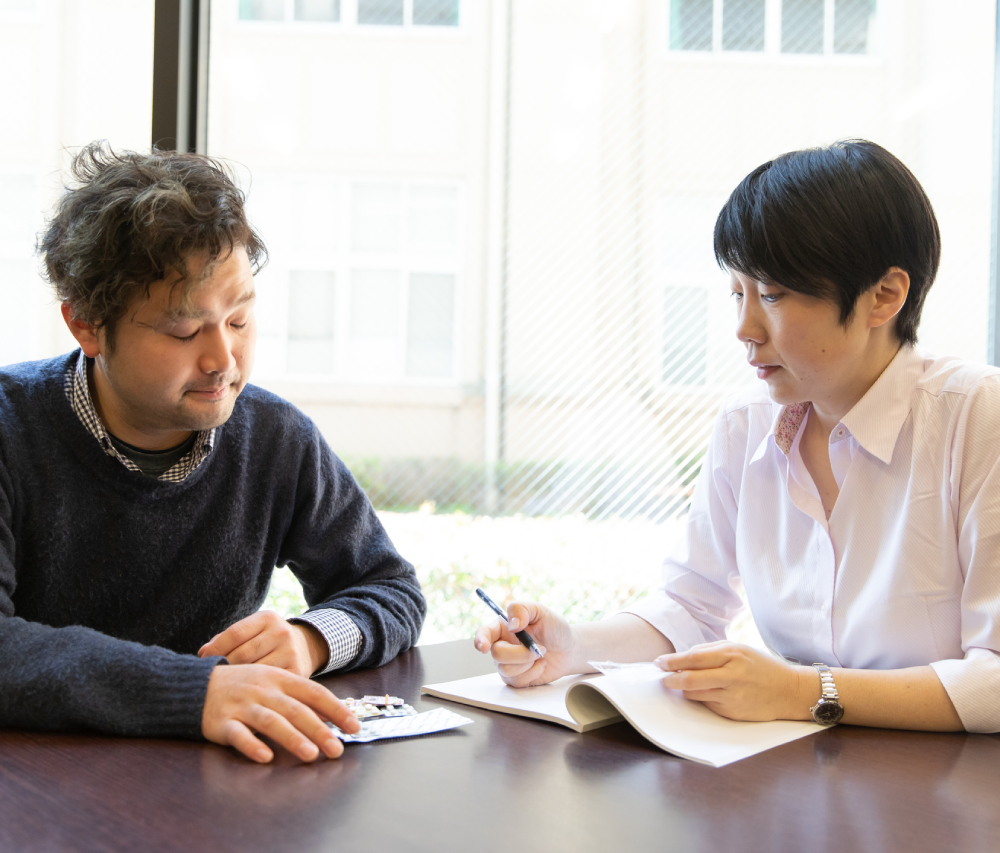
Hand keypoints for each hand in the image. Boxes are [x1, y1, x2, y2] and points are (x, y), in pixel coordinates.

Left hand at [198, 611, 328, 677]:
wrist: (306, 646)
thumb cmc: (267, 640)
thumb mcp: (253, 630)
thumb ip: (227, 638)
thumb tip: (202, 653)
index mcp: (267, 618)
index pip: (235, 633)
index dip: (215, 648)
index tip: (202, 659)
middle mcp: (281, 632)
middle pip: (243, 654)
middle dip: (225, 667)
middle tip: (214, 677)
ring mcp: (290, 652)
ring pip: (254, 671)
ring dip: (237, 681)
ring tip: (225, 686)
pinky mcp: (296, 672)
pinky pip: (268, 684)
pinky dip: (254, 690)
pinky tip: (244, 693)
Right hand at [202, 663, 359, 762]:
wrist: (196, 684)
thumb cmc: (243, 685)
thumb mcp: (272, 681)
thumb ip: (298, 697)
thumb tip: (331, 716)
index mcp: (280, 679)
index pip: (314, 692)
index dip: (335, 709)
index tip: (354, 726)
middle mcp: (263, 690)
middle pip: (296, 710)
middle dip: (319, 730)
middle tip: (337, 749)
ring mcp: (242, 705)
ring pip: (271, 721)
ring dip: (292, 738)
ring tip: (311, 755)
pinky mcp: (222, 722)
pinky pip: (238, 735)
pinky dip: (252, 745)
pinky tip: (265, 757)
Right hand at [473, 601, 576, 687]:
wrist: (568, 649)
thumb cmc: (553, 628)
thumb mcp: (541, 611)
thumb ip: (523, 610)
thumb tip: (512, 624)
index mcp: (503, 628)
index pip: (484, 634)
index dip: (480, 640)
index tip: (484, 647)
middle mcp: (502, 646)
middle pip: (497, 654)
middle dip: (520, 653)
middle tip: (539, 648)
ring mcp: (508, 664)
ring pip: (506, 669)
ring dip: (528, 663)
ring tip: (541, 655)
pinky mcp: (516, 679)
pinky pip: (517, 681)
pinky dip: (533, 673)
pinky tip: (541, 665)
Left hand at [656, 641, 812, 721]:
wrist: (789, 691)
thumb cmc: (761, 666)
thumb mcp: (738, 648)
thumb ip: (710, 651)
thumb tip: (683, 658)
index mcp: (731, 654)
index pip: (693, 658)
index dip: (672, 661)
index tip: (659, 662)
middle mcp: (731, 675)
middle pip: (690, 679)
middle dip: (670, 679)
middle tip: (662, 678)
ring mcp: (732, 696)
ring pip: (695, 694)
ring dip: (683, 690)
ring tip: (681, 683)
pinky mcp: (733, 712)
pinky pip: (708, 704)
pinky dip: (701, 698)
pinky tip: (706, 692)